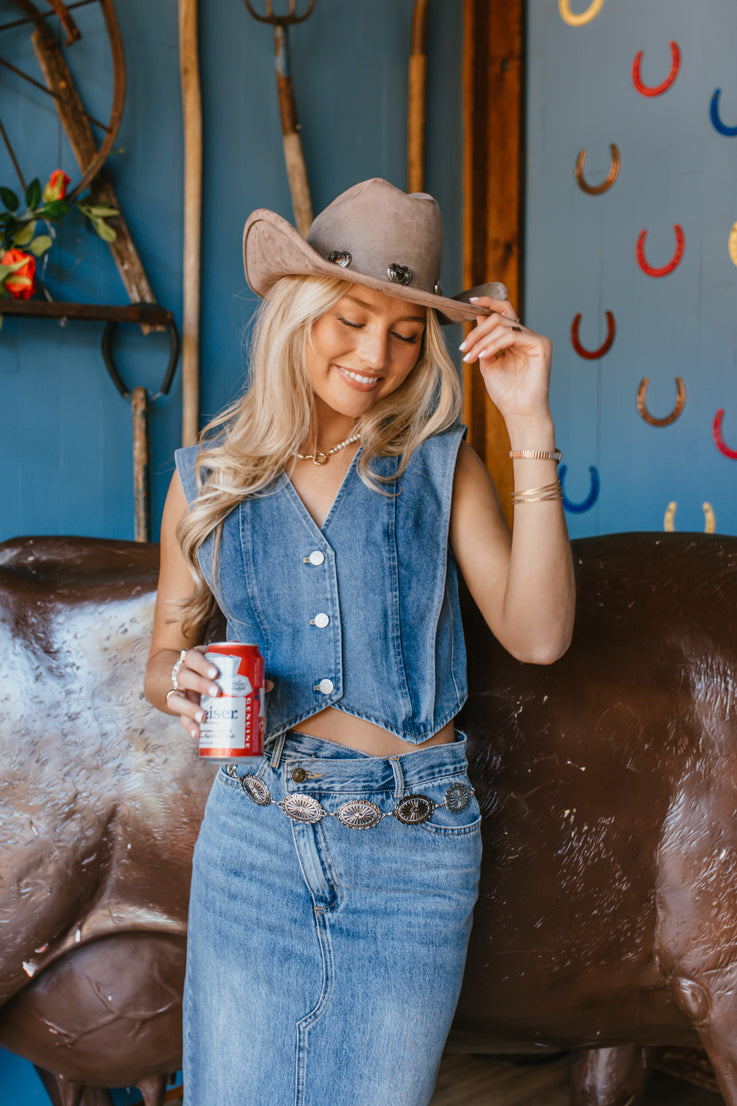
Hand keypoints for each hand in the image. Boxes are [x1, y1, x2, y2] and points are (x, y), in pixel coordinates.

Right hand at [165, 648, 273, 741]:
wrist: (189, 681)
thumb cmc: (213, 673)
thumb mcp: (224, 668)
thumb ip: (245, 674)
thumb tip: (268, 684)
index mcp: (195, 660)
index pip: (194, 657)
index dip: (203, 665)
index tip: (216, 674)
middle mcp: (183, 674)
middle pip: (185, 676)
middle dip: (201, 685)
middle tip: (217, 693)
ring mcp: (179, 692)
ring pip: (176, 698)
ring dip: (190, 708)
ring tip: (204, 718)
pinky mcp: (179, 709)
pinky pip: (180, 718)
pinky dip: (188, 726)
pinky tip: (198, 733)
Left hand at [459, 296, 552, 425]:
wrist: (518, 411)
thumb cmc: (505, 392)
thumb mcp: (487, 362)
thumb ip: (484, 341)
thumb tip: (479, 316)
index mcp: (515, 339)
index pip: (503, 312)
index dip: (488, 303)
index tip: (470, 302)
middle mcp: (526, 336)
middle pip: (499, 318)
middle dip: (477, 332)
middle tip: (464, 349)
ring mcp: (535, 339)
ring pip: (503, 326)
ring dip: (482, 341)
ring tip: (471, 357)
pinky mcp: (541, 345)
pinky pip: (512, 335)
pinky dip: (494, 344)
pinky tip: (484, 356)